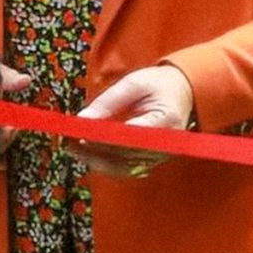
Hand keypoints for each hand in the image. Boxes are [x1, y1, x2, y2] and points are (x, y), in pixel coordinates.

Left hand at [73, 65, 195, 177]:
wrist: (184, 93)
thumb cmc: (160, 84)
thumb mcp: (134, 83)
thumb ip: (109, 101)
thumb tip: (82, 119)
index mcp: (166, 120)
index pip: (131, 136)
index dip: (105, 140)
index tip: (81, 136)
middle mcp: (165, 144)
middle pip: (124, 156)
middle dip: (93, 151)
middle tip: (68, 142)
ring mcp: (159, 156)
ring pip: (122, 167)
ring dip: (95, 160)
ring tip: (71, 148)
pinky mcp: (151, 162)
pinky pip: (125, 169)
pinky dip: (104, 163)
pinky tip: (87, 154)